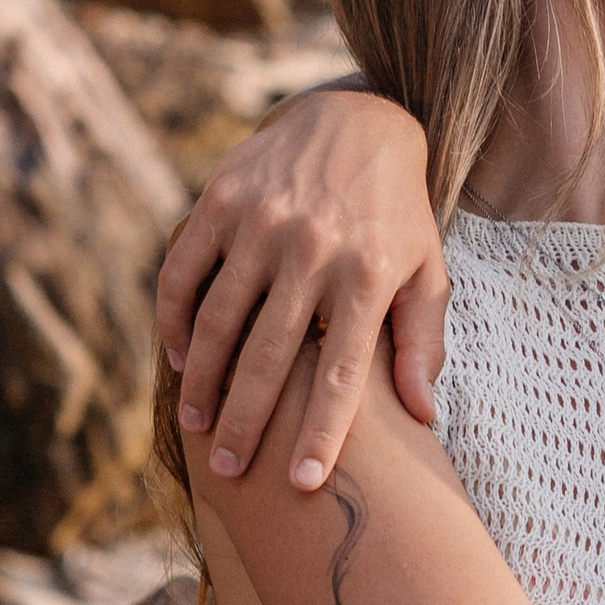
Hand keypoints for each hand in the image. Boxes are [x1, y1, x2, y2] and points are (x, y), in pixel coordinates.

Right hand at [161, 87, 444, 491]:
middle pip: (270, 357)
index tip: (304, 484)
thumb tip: (423, 416)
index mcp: (368, 275)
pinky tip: (181, 357)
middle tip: (231, 469)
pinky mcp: (221, 199)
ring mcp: (262, 222)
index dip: (321, 432)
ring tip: (199, 425)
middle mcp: (313, 250)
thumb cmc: (396, 215)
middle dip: (247, 422)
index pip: (341, 372)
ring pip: (219, 320)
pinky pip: (185, 272)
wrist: (357, 120)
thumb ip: (422, 342)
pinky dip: (176, 319)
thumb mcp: (427, 271)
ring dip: (203, 381)